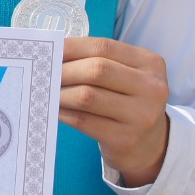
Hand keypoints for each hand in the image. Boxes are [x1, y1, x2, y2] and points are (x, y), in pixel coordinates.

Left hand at [60, 36, 170, 185]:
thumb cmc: (129, 104)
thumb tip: (55, 56)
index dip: (73, 47)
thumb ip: (99, 63)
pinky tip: (55, 109)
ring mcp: (141, 115)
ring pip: (88, 96)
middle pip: (97, 70)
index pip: (105, 47)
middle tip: (43, 72)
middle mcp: (151, 87)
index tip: (50, 50)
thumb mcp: (127, 77)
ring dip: (61, 92)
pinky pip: (84, 121)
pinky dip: (64, 113)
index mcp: (150, 63)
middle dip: (64, 70)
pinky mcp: (125, 139)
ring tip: (47, 91)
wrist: (151, 146)